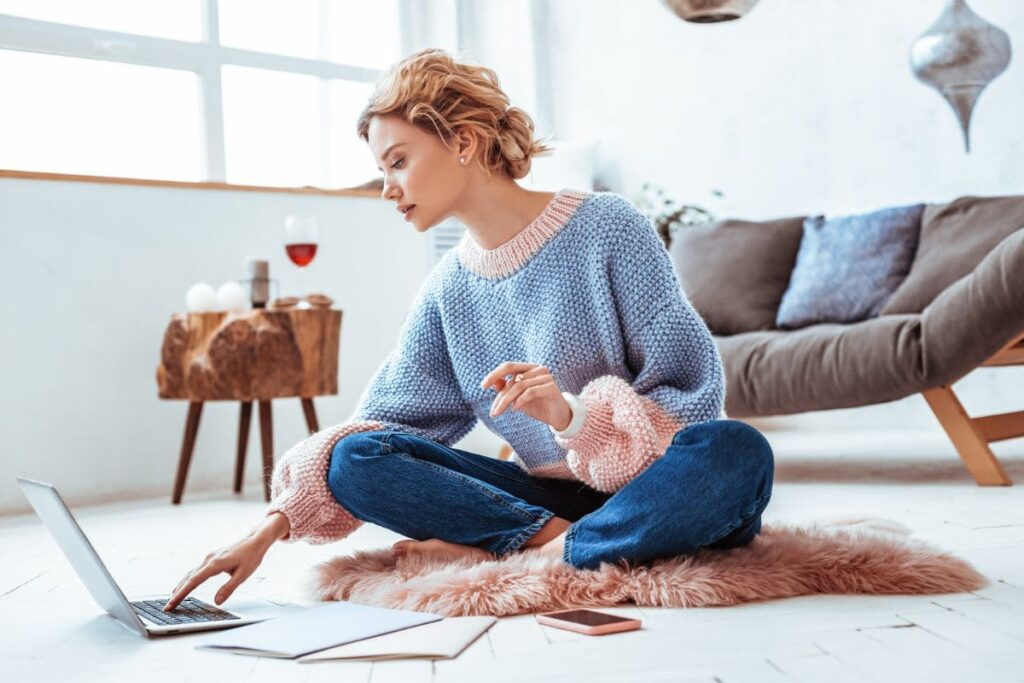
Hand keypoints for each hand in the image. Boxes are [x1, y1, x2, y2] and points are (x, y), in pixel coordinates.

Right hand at [163, 512, 288, 611]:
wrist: (256, 540)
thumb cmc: (251, 556)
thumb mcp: (243, 575)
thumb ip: (228, 588)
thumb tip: (216, 602)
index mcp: (215, 564)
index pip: (193, 582)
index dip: (181, 594)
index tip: (171, 604)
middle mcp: (209, 559)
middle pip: (188, 578)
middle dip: (177, 593)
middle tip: (167, 607)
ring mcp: (209, 558)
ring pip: (190, 574)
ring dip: (181, 586)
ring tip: (172, 599)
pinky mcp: (212, 558)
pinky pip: (196, 570)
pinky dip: (188, 579)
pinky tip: (184, 585)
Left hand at [481, 362, 571, 430]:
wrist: (558, 417)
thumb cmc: (538, 406)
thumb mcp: (518, 398)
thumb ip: (507, 389)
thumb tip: (492, 383)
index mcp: (529, 368)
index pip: (509, 366)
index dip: (494, 374)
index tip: (483, 386)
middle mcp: (538, 369)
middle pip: (512, 378)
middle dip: (500, 395)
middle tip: (492, 411)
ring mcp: (546, 376)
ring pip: (519, 386)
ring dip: (506, 401)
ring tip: (499, 413)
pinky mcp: (551, 387)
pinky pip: (530, 391)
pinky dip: (520, 401)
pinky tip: (515, 409)